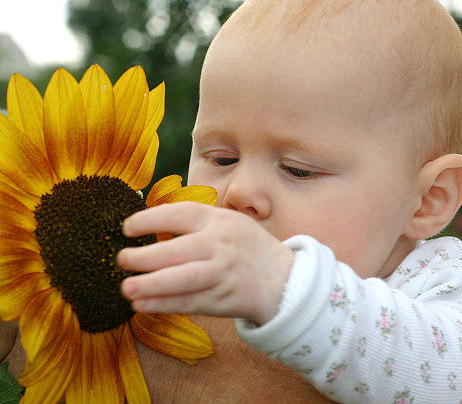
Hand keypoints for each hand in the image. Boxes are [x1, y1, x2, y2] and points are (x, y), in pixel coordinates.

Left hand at [117, 201, 293, 325]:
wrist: (282, 278)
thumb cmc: (245, 246)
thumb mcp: (227, 221)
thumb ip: (193, 221)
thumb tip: (147, 222)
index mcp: (218, 221)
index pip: (180, 214)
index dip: (149, 220)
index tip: (127, 228)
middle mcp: (220, 246)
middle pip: (178, 251)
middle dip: (145, 257)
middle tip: (122, 260)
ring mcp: (222, 274)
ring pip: (183, 279)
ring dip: (152, 284)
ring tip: (126, 287)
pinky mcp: (221, 299)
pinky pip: (188, 302)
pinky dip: (163, 304)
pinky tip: (142, 304)